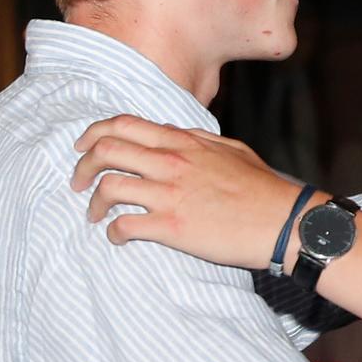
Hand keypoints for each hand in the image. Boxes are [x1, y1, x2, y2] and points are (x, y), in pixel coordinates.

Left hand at [71, 114, 305, 268]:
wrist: (282, 221)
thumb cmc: (262, 187)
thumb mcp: (231, 149)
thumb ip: (198, 140)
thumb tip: (176, 136)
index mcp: (183, 142)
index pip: (123, 125)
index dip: (94, 134)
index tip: (83, 148)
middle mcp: (171, 163)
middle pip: (106, 151)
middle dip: (82, 166)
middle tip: (78, 182)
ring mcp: (169, 194)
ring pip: (108, 187)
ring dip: (93, 203)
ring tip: (94, 214)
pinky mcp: (171, 228)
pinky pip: (125, 226)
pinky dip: (113, 232)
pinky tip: (118, 237)